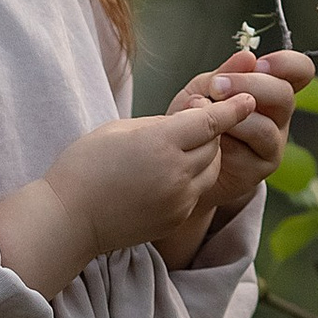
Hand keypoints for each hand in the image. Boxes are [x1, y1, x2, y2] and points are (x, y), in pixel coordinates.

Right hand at [0, 84, 260, 298]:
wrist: (69, 219)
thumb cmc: (84, 166)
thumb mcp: (119, 129)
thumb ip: (159, 124)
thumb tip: (188, 121)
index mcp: (162, 141)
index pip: (211, 120)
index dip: (232, 108)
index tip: (248, 98)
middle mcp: (177, 172)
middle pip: (214, 145)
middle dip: (211, 131)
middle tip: (196, 122)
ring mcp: (179, 199)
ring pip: (210, 170)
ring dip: (205, 156)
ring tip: (180, 150)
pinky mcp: (176, 218)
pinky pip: (196, 192)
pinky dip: (191, 180)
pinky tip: (167, 176)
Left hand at [167, 45, 312, 230]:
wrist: (186, 158)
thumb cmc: (199, 119)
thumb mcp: (205, 89)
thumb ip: (225, 73)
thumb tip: (247, 56)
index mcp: (270, 88)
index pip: (299, 71)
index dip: (286, 63)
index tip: (259, 63)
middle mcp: (278, 114)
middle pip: (284, 94)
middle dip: (249, 85)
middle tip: (217, 86)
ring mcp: (274, 141)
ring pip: (267, 124)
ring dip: (235, 114)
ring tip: (208, 111)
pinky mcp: (264, 165)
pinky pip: (251, 148)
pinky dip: (230, 135)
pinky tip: (212, 135)